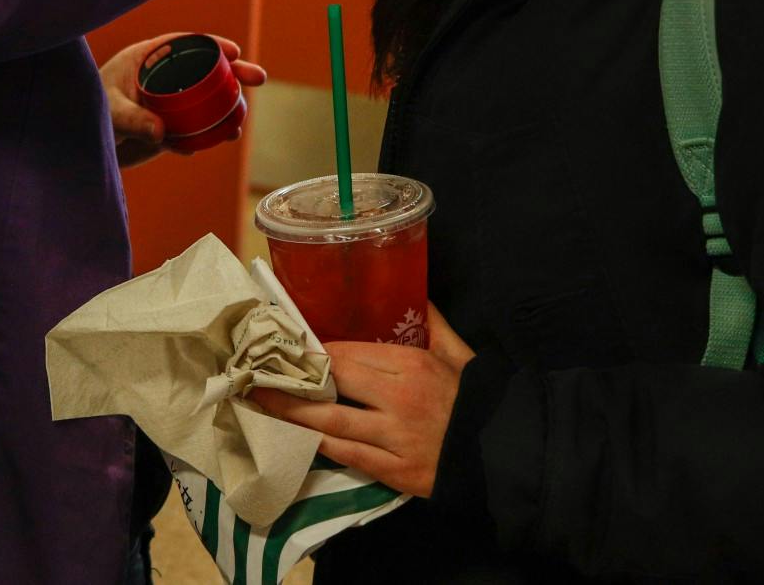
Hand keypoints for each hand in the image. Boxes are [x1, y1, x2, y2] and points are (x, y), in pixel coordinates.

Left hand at [100, 33, 266, 166]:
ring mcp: (167, 104)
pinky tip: (213, 141)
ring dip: (226, 111)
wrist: (78, 143)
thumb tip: (162, 133)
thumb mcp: (109, 111)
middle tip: (259, 78)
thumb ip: (133, 119)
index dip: (212, 45)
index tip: (234, 51)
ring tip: (236, 127)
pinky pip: (193, 129)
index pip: (186, 45)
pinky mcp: (167, 129)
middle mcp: (162, 78)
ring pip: (205, 103)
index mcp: (147, 58)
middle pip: (205, 71)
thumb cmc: (85, 112)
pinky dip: (207, 135)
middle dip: (234, 74)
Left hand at [249, 304, 475, 496]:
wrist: (506, 454)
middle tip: (257, 369)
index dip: (313, 351)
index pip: (346, 353)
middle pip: (332, 382)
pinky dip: (317, 444)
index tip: (287, 346)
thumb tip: (415, 292)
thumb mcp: (459, 355)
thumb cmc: (479, 400)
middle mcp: (396, 398)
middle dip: (293, 376)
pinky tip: (292, 436)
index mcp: (410, 365)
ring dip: (290, 411)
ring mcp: (393, 437)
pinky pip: (346, 455)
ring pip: (329, 422)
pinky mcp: (393, 471)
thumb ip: (434, 323)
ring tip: (258, 401)